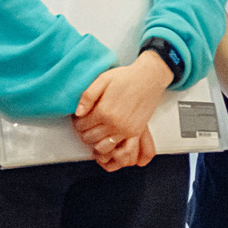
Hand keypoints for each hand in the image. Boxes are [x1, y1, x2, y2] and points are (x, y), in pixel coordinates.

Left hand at [74, 51, 170, 170]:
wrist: (149, 77)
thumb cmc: (126, 77)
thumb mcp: (103, 79)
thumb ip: (88, 96)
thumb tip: (78, 112)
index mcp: (103, 110)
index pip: (82, 125)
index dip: (77, 123)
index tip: (80, 119)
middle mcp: (114, 123)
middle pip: (90, 138)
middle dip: (85, 133)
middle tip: (87, 126)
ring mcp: (125, 130)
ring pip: (103, 147)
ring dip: (96, 143)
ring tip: (97, 134)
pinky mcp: (136, 133)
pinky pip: (122, 150)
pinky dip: (113, 150)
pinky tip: (110, 142)